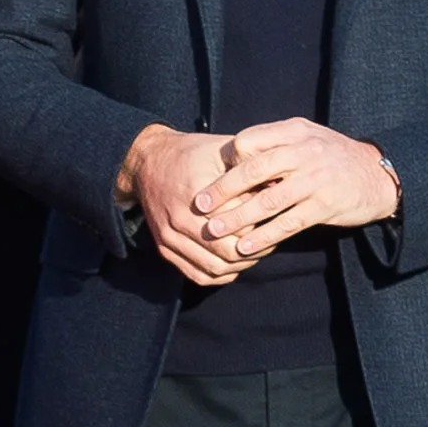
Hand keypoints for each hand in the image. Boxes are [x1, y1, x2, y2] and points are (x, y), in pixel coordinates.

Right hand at [118, 125, 260, 285]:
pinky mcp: (164, 248)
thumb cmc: (191, 155)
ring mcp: (170, 237)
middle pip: (230, 251)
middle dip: (256, 249)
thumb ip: (248, 168)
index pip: (241, 224)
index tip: (276, 218)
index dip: (263, 223)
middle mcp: (180, 219)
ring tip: (256, 252)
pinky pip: (197, 275)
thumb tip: (279, 186)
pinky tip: (234, 264)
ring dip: (241, 265)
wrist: (148, 162)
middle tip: (272, 239)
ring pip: (215, 267)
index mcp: (197, 194)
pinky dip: (220, 275)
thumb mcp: (222, 151)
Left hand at [193, 118, 399, 258]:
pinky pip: (288, 223)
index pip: (249, 141)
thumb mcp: (305, 137)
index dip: (229, 160)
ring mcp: (315, 180)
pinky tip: (246, 247)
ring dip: (238, 218)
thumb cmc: (330, 155)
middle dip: (223, 190)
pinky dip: (264, 237)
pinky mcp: (325, 206)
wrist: (377, 174)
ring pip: (268, 201)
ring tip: (214, 231)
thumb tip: (233, 157)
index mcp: (293, 132)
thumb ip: (273, 142)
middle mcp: (304, 152)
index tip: (213, 177)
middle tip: (200, 205)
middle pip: (253, 171)